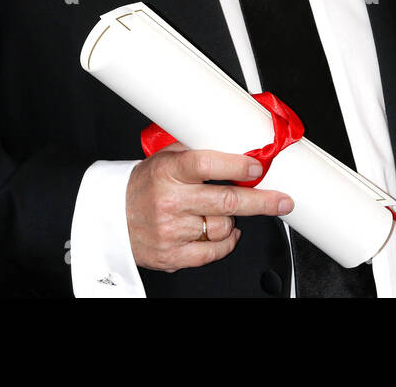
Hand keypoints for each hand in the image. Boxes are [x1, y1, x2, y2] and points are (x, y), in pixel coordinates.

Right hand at [126, 144, 292, 271]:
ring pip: (223, 226)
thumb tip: (235, 141)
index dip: (237, 166)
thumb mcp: (164, 158)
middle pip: (226, 202)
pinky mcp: (174, 254)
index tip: (257, 167)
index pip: (207, 165)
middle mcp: (170, 201)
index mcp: (168, 172)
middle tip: (282, 200)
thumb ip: (197, 149)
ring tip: (221, 211)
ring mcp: (172, 231)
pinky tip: (225, 232)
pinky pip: (214, 252)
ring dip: (232, 220)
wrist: (113, 219)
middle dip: (262, 201)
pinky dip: (226, 242)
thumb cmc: (143, 186)